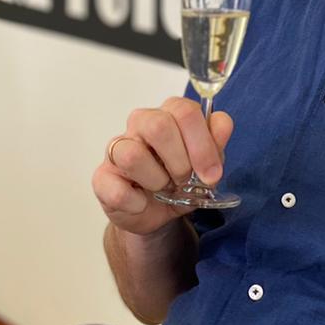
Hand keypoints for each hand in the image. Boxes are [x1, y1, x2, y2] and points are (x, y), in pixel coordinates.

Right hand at [92, 96, 234, 235]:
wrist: (157, 213)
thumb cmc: (180, 181)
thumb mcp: (205, 167)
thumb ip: (216, 144)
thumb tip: (222, 124)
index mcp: (168, 115)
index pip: (184, 110)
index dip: (202, 144)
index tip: (211, 173)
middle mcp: (140, 125)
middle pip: (158, 125)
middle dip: (180, 161)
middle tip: (185, 179)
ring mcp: (117, 149)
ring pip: (132, 154)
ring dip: (156, 180)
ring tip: (162, 189)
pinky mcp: (102, 177)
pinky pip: (116, 189)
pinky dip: (136, 203)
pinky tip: (142, 203)